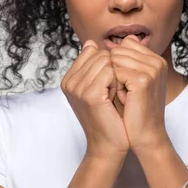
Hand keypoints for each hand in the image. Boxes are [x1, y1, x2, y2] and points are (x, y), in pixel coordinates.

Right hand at [61, 40, 129, 159]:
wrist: (109, 145)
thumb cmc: (108, 116)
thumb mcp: (98, 87)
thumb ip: (93, 65)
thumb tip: (90, 42)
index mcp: (69, 79)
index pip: (92, 51)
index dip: (107, 65)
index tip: (108, 85)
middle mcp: (69, 82)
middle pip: (100, 54)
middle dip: (113, 69)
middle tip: (113, 91)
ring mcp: (77, 88)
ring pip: (106, 61)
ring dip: (117, 76)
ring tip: (113, 95)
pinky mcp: (90, 95)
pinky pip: (111, 72)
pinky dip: (118, 82)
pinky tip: (116, 98)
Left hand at [110, 35, 170, 152]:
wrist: (145, 136)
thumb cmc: (134, 110)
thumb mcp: (128, 80)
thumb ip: (120, 59)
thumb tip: (95, 41)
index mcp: (156, 59)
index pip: (124, 44)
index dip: (116, 64)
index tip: (125, 84)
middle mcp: (157, 61)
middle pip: (118, 51)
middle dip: (113, 71)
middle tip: (125, 92)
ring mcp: (152, 70)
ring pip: (114, 60)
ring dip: (113, 79)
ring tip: (125, 96)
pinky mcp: (143, 80)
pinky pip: (114, 73)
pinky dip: (114, 88)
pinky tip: (125, 101)